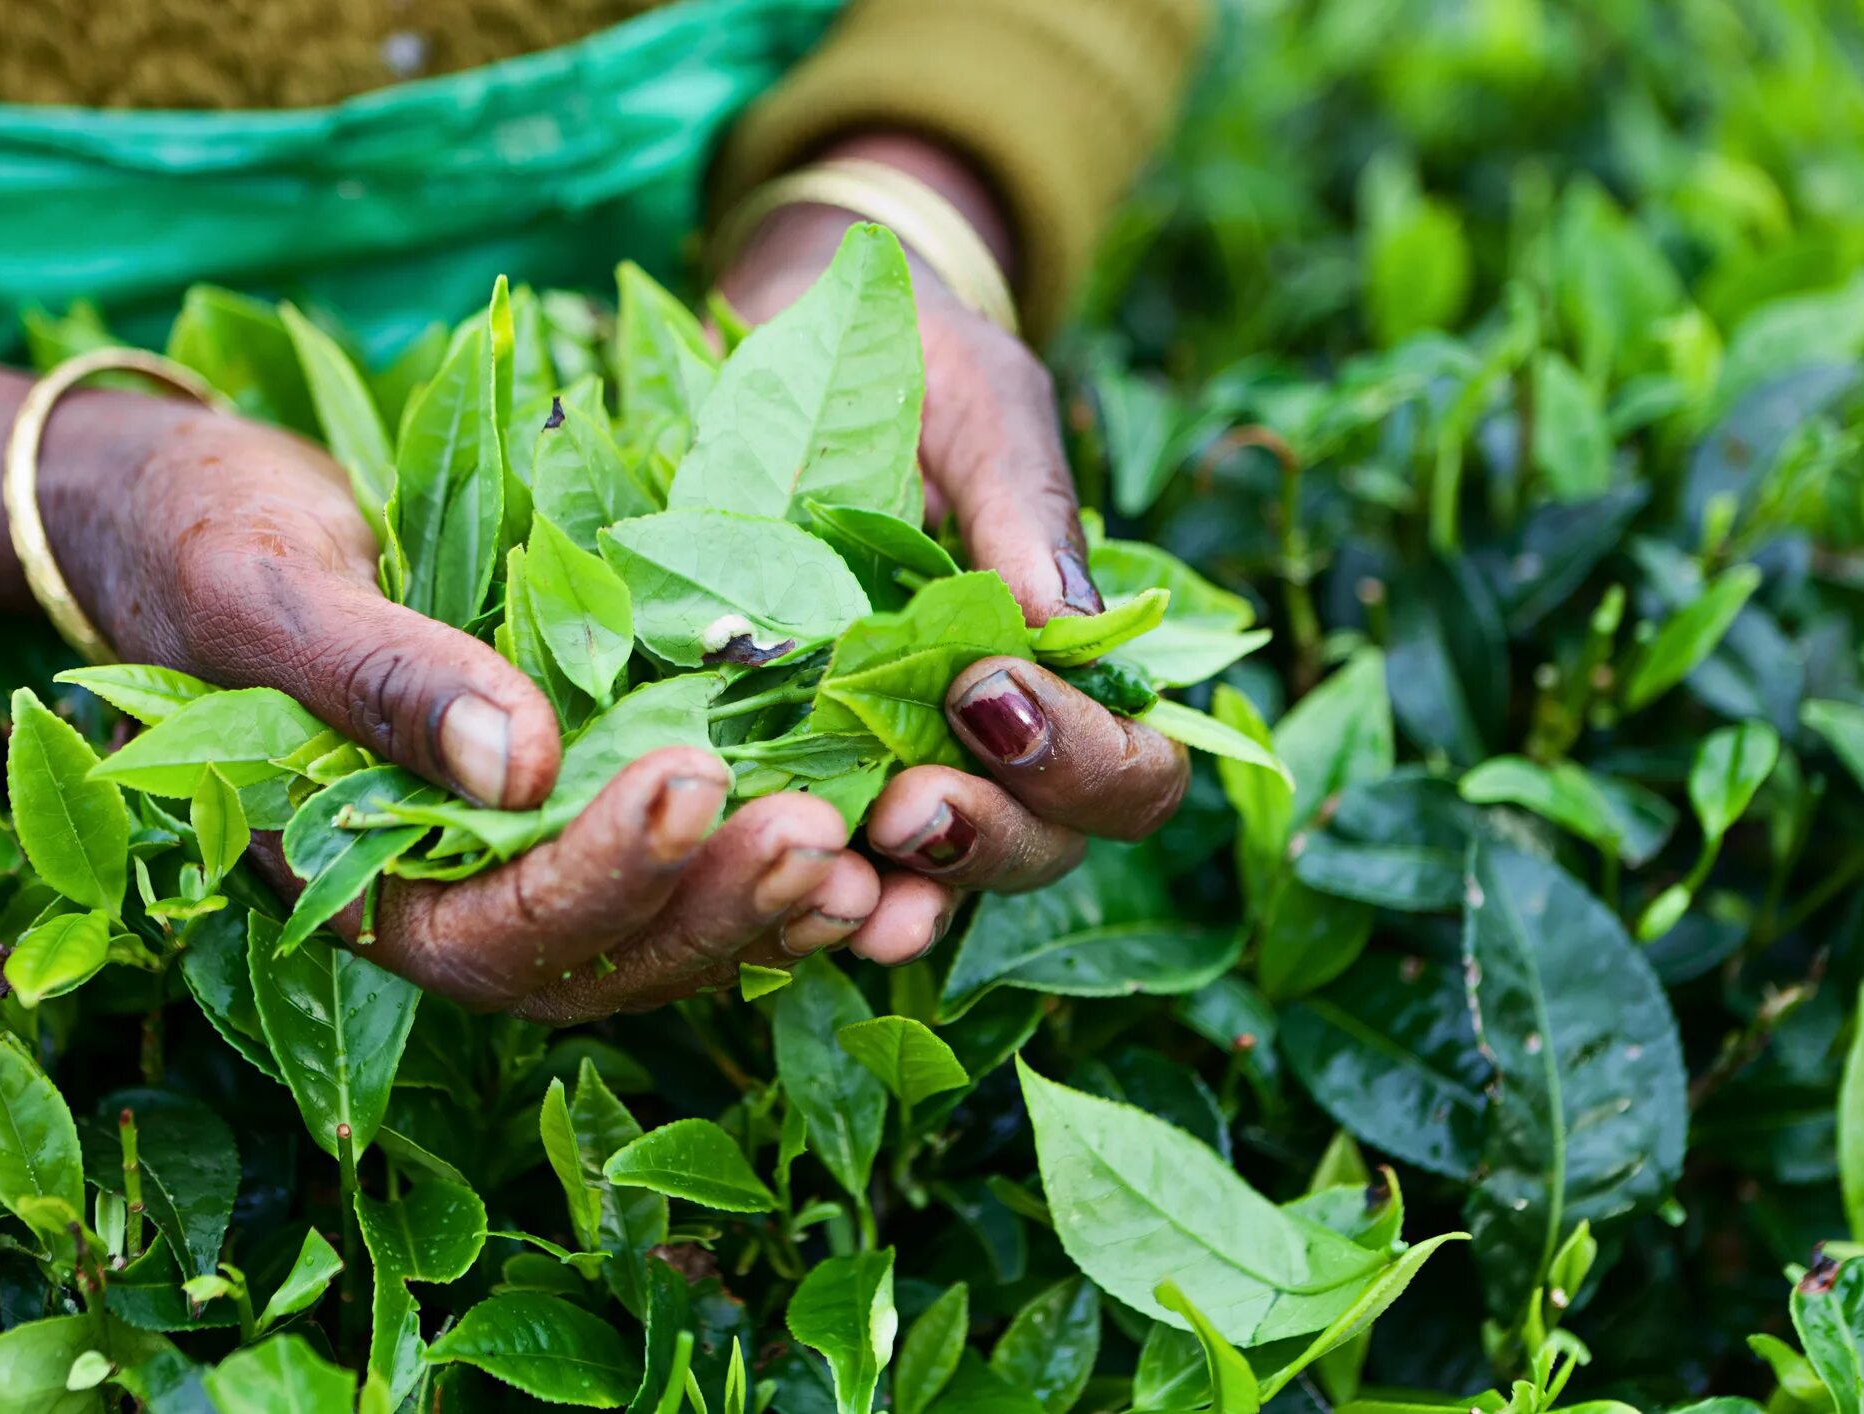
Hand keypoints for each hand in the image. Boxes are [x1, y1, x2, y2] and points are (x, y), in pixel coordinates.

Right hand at [0, 332, 948, 1018]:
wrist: (196, 509)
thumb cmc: (202, 540)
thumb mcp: (262, 589)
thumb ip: (373, 680)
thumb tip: (515, 766)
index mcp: (355, 876)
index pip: (490, 925)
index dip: (599, 872)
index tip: (692, 779)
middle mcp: (448, 892)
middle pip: (597, 959)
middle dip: (712, 907)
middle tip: (822, 836)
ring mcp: (518, 855)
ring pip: (655, 934)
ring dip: (759, 906)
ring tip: (865, 846)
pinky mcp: (574, 798)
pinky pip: (677, 865)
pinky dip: (760, 862)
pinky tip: (857, 830)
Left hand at [717, 136, 1191, 936]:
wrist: (792, 336)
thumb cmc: (920, 363)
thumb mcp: (984, 408)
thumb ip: (1025, 508)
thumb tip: (1062, 623)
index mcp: (1067, 661)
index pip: (1128, 772)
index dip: (1084, 764)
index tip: (992, 695)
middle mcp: (991, 736)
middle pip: (1038, 849)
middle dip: (986, 837)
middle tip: (910, 802)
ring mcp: (892, 759)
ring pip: (935, 879)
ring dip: (901, 887)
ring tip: (847, 855)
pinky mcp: (791, 759)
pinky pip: (820, 855)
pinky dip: (813, 885)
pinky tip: (786, 881)